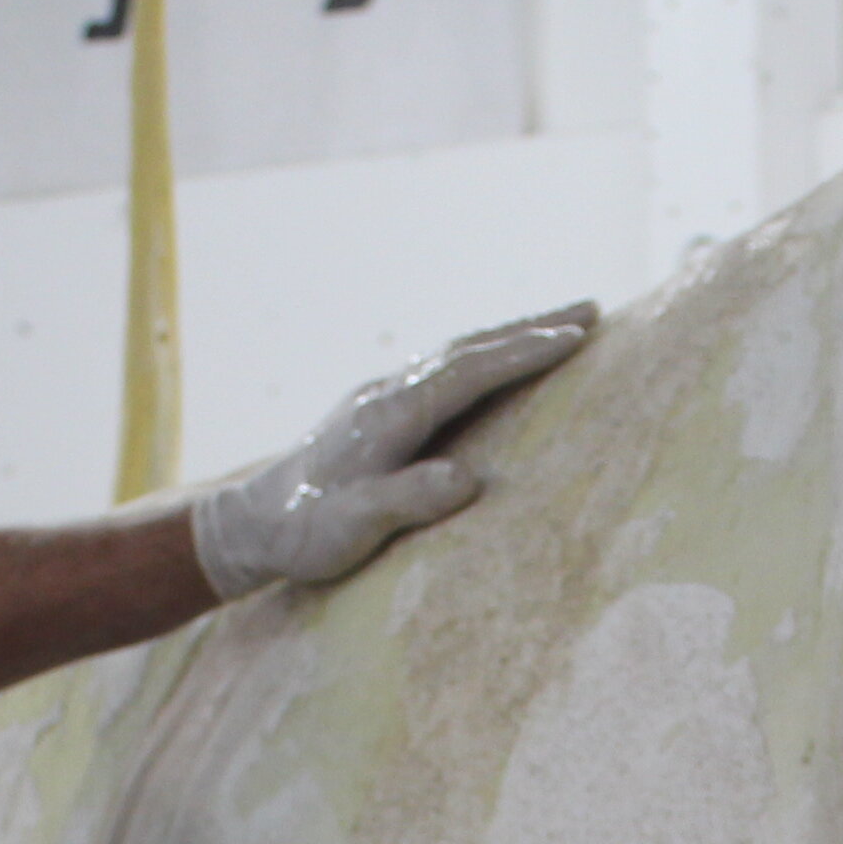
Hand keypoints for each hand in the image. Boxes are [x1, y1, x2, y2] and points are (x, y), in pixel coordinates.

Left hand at [190, 304, 595, 598]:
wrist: (250, 522)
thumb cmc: (304, 532)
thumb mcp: (354, 526)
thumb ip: (409, 500)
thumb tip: (468, 480)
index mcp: (392, 415)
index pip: (471, 372)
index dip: (525, 354)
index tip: (577, 337)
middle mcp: (389, 392)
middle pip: (471, 347)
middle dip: (533, 328)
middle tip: (592, 311)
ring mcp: (382, 395)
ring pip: (457, 352)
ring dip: (510, 336)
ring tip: (560, 327)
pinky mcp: (378, 408)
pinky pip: (443, 368)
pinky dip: (482, 356)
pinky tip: (495, 361)